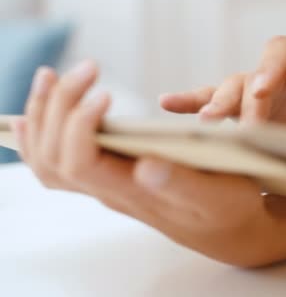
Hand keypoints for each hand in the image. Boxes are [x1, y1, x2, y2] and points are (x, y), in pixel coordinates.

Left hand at [11, 61, 285, 266]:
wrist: (229, 229)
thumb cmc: (229, 208)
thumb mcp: (220, 194)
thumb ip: (183, 183)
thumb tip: (144, 166)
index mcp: (137, 193)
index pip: (80, 163)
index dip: (80, 125)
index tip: (105, 96)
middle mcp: (113, 191)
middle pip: (54, 155)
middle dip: (57, 107)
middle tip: (83, 70)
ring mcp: (107, 186)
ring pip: (49, 159)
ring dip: (42, 116)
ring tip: (51, 77)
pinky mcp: (112, 177)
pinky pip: (59, 160)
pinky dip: (43, 132)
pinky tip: (45, 110)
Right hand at [159, 36, 285, 135]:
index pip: (280, 52)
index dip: (268, 68)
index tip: (260, 90)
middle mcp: (274, 70)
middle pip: (247, 76)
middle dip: (233, 99)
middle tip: (219, 121)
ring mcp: (256, 90)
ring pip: (227, 92)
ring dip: (210, 106)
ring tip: (197, 121)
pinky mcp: (246, 110)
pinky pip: (217, 104)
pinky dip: (193, 104)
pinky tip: (168, 105)